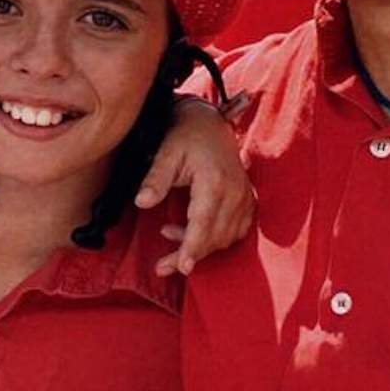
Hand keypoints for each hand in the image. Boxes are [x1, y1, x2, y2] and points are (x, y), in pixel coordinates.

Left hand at [141, 95, 257, 276]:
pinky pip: (236, 231)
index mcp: (214, 181)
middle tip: (162, 266)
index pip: (204, 223)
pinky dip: (216, 238)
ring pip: (226, 237)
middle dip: (189, 255)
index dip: (193, 247)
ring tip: (168, 232)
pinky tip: (191, 231)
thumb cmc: (186, 136)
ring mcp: (245, 197)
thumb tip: (141, 202)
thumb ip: (155, 179)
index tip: (182, 267)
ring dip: (200, 246)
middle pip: (215, 236)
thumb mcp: (165, 153)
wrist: (210, 123)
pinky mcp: (247, 201)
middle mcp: (235, 191)